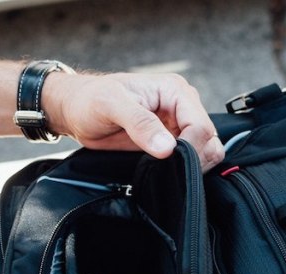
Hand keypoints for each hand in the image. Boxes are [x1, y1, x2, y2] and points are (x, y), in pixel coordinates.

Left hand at [42, 71, 224, 170]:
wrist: (76, 110)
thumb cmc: (90, 100)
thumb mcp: (112, 105)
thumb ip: (140, 124)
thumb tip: (167, 147)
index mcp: (175, 91)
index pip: (200, 125)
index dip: (192, 148)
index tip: (170, 160)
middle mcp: (182, 106)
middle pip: (209, 140)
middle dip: (195, 158)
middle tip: (168, 169)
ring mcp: (178, 125)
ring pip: (205, 151)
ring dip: (192, 165)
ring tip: (165, 169)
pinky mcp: (170, 141)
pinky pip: (190, 159)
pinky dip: (184, 168)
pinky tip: (165, 170)